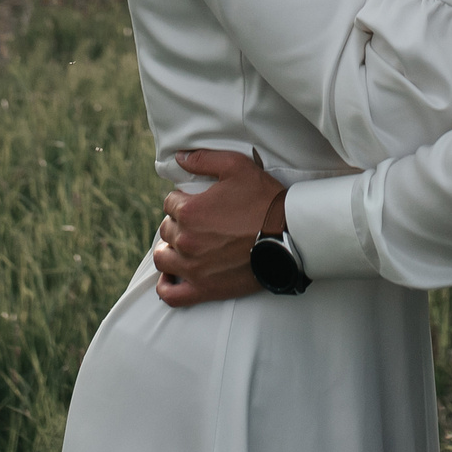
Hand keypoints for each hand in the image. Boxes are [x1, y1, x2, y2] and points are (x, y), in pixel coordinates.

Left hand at [153, 148, 280, 307]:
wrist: (288, 236)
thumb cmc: (263, 200)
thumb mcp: (236, 167)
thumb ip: (203, 160)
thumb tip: (179, 157)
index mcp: (189, 211)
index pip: (169, 203)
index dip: (182, 199)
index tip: (197, 201)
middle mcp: (186, 241)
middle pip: (167, 229)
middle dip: (179, 222)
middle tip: (199, 221)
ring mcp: (193, 268)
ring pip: (163, 258)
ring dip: (170, 249)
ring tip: (184, 245)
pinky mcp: (204, 289)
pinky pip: (171, 294)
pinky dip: (167, 285)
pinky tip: (174, 275)